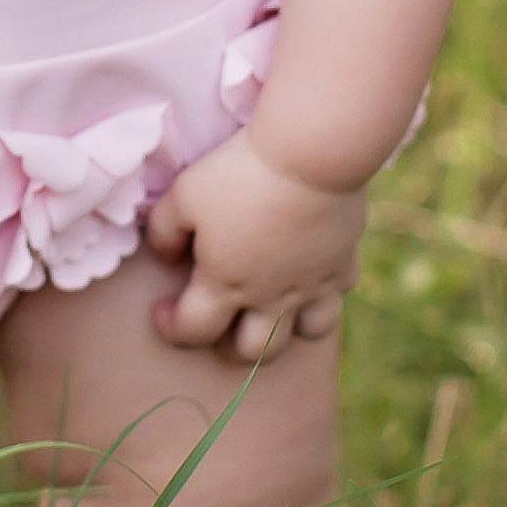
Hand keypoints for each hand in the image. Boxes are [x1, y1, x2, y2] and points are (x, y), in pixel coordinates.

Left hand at [144, 132, 366, 359]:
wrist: (311, 154)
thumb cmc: (240, 173)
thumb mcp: (183, 195)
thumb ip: (164, 233)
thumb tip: (167, 258)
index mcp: (225, 283)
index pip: (192, 332)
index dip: (170, 329)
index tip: (162, 311)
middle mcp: (270, 297)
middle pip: (252, 353)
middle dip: (228, 347)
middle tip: (218, 321)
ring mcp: (313, 285)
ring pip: (304, 335)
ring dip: (284, 331)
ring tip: (269, 311)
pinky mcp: (344, 264)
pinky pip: (337, 295)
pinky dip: (322, 293)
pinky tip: (309, 273)